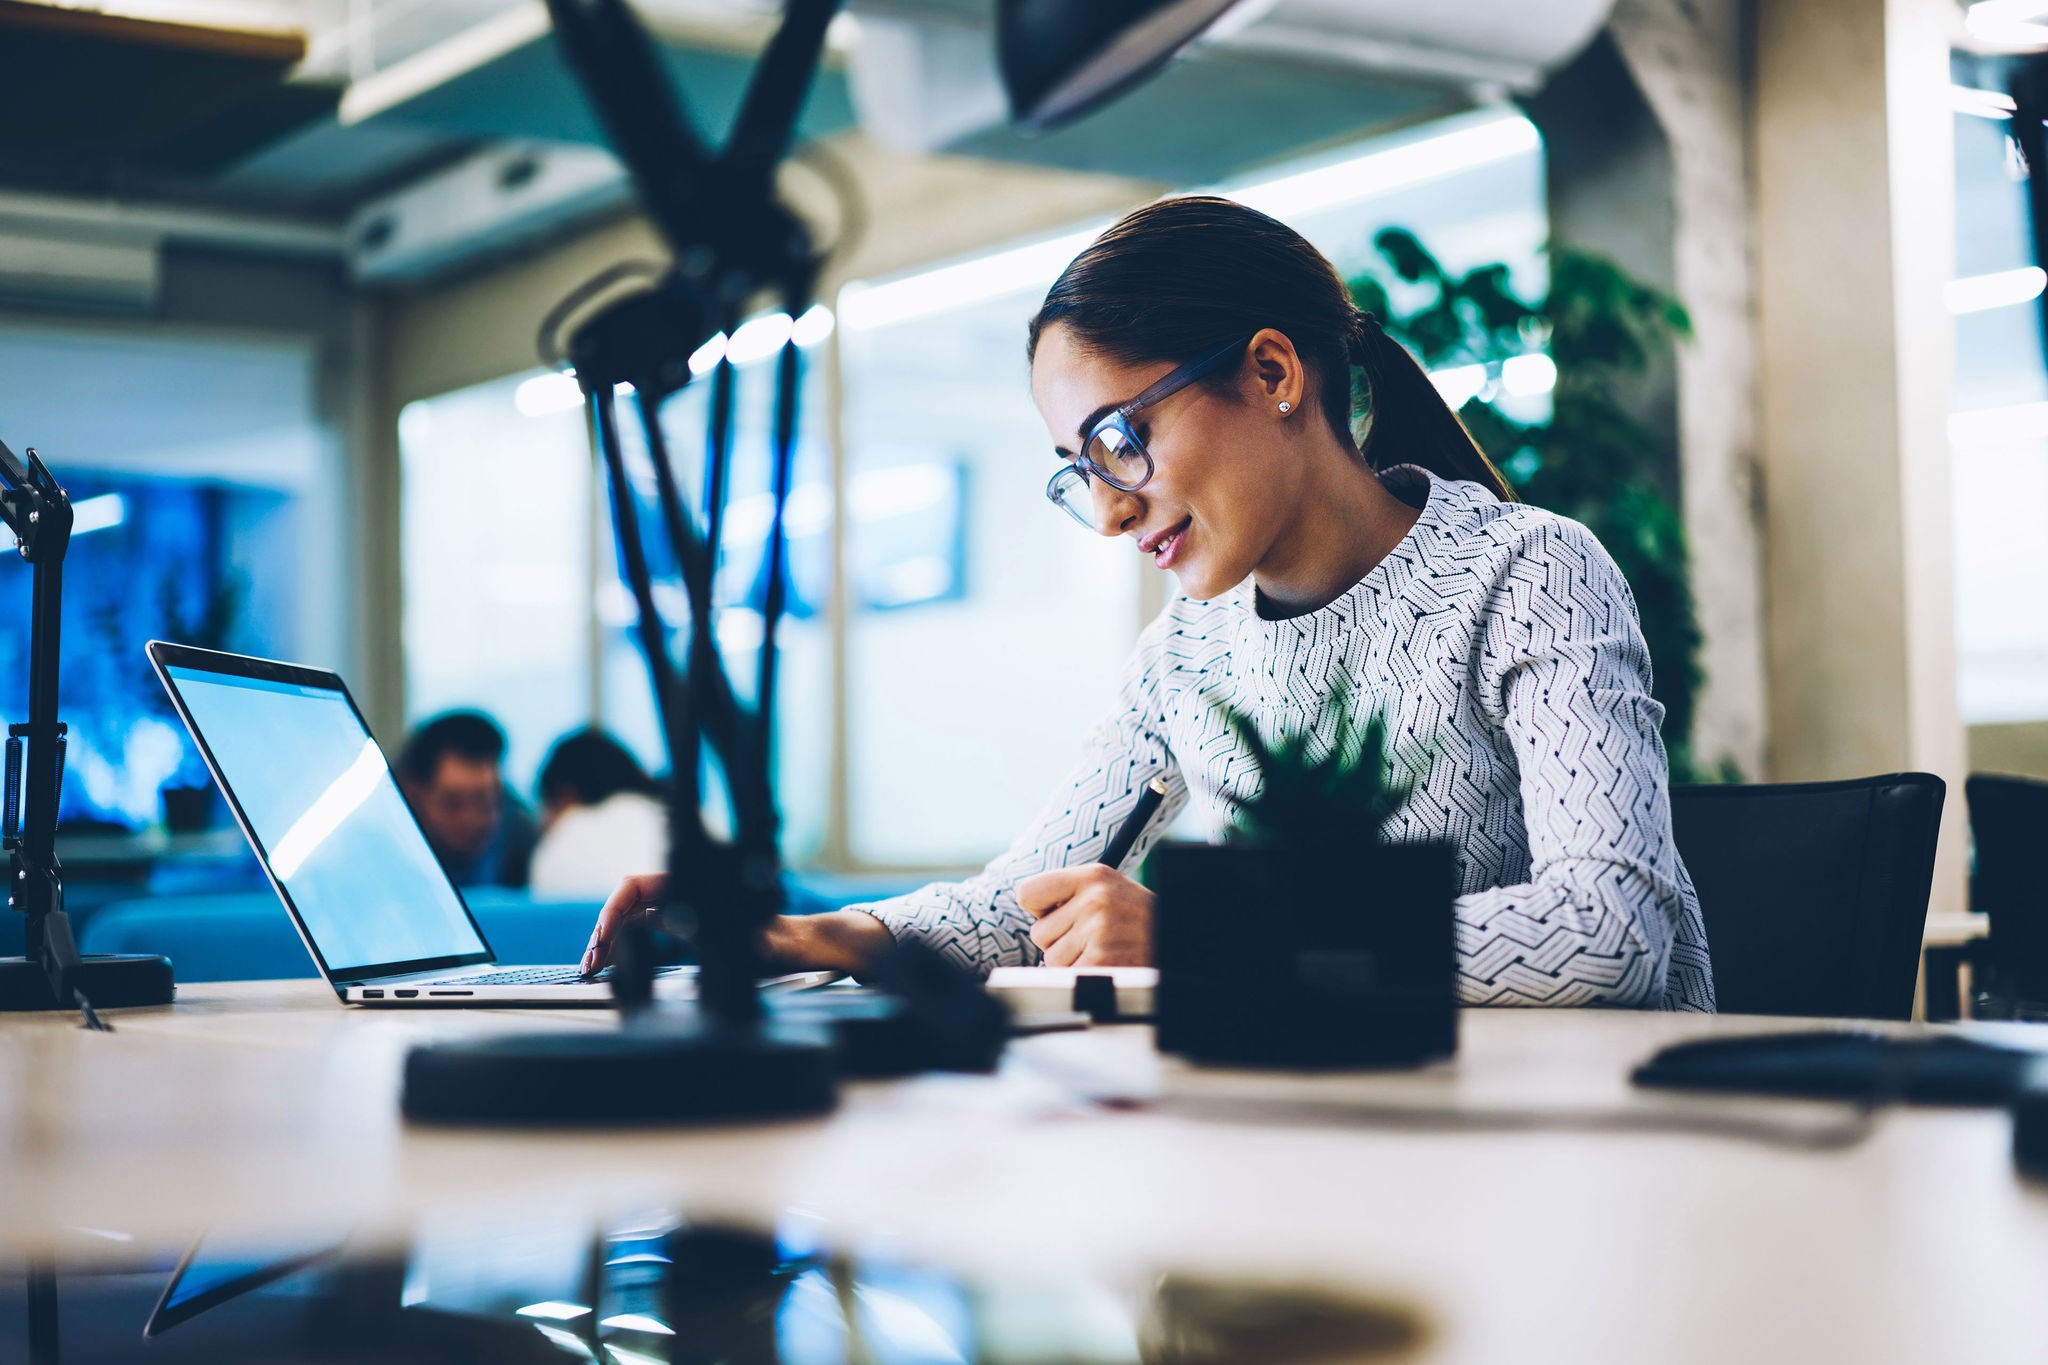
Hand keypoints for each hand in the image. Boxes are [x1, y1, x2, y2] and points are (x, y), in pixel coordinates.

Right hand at [582, 875, 897, 979]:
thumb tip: (664, 928)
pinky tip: (615, 965)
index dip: (612, 912)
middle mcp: (684, 891)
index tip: (602, 942)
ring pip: (632, 917)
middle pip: (628, 902)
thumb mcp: (745, 940)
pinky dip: (626, 945)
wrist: (805, 946)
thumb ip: (708, 934)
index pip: (635, 886)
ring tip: (594, 968)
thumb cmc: (780, 941)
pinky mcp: (684, 925)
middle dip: (604, 931)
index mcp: (694, 884)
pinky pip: (644, 929)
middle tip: (589, 965)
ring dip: (611, 940)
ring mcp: (683, 907)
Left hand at [1016, 864, 1154, 967]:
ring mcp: (1098, 932)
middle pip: (1038, 933)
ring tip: (1101, 950)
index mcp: (1092, 876)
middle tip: (1091, 936)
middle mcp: (1094, 900)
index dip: (1039, 909)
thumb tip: (1027, 904)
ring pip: (1051, 959)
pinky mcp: (1100, 962)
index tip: (1056, 913)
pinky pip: (1067, 977)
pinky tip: (1106, 964)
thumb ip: (1070, 892)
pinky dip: (1083, 976)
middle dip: (1059, 940)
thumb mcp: (1108, 888)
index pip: (1028, 892)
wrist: (1176, 941)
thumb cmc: (1135, 918)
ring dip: (1071, 961)